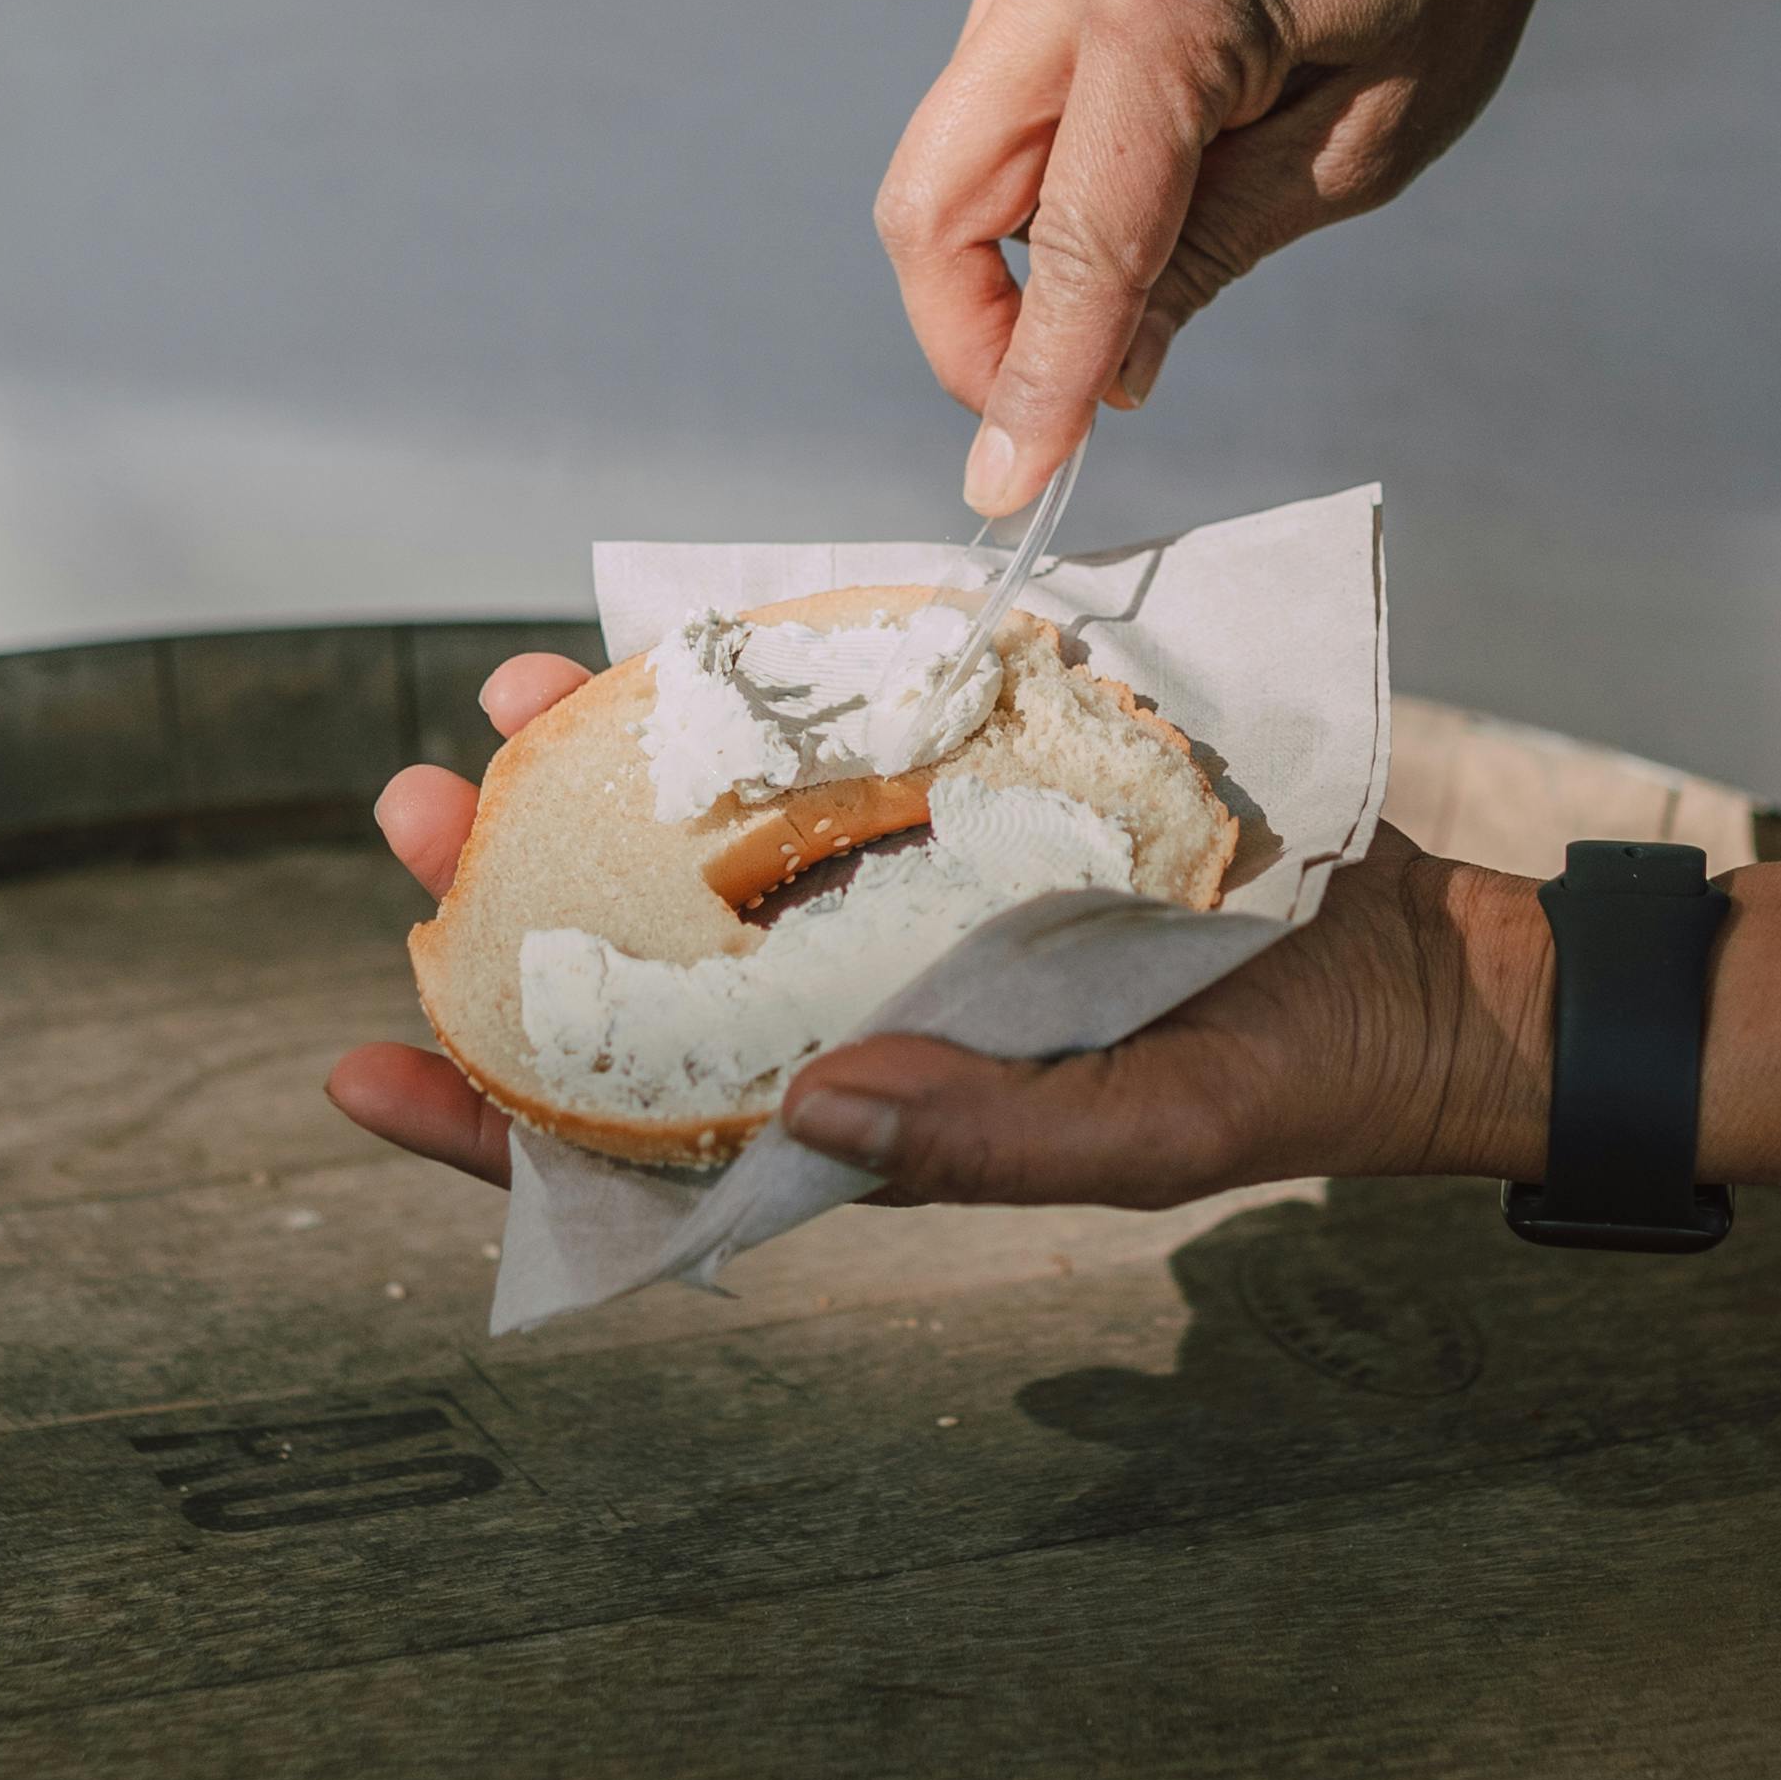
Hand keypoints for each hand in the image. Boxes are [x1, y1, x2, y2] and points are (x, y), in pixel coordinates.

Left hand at [325, 683, 1555, 1217]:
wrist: (1428, 974)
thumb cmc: (1294, 1081)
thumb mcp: (1148, 1139)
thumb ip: (979, 1140)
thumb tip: (799, 1109)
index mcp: (866, 1116)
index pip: (633, 1143)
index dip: (482, 1122)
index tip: (351, 1066)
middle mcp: (855, 1005)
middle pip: (630, 969)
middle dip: (502, 897)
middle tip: (411, 814)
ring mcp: (904, 899)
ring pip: (698, 842)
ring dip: (589, 774)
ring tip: (500, 697)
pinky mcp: (970, 799)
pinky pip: (822, 747)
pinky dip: (738, 692)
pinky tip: (666, 636)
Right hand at [874, 0, 1624, 509]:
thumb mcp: (1367, 143)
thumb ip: (1213, 254)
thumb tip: (1107, 375)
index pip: (1072, 238)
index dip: (1033, 381)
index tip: (1006, 488)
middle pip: (935, 193)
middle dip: (974, 327)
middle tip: (1053, 405)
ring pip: (956, 139)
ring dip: (1028, 225)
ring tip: (1172, 211)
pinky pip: (996, 64)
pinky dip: (1051, 133)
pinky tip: (1166, 104)